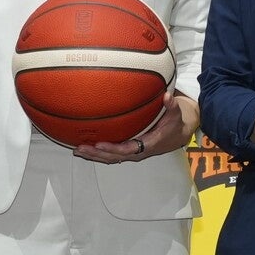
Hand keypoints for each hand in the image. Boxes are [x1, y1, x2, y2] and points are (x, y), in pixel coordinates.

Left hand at [78, 93, 198, 163]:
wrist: (176, 135)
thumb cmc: (174, 124)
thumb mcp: (175, 115)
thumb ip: (171, 106)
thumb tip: (168, 96)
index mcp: (148, 144)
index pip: (128, 149)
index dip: (113, 148)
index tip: (99, 144)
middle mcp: (138, 152)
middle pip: (115, 156)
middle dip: (97, 154)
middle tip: (80, 148)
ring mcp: (132, 153)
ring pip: (111, 158)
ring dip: (94, 156)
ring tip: (77, 151)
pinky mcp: (127, 151)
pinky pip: (111, 155)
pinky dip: (98, 154)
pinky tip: (85, 149)